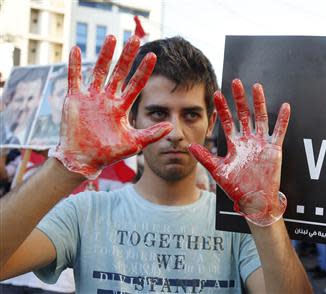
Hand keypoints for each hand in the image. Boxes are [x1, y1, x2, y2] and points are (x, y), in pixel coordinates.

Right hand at [50, 35, 172, 178]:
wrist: (84, 159)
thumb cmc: (108, 153)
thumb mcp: (134, 143)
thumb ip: (152, 134)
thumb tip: (171, 127)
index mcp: (121, 107)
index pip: (135, 84)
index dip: (143, 71)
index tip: (153, 56)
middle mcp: (107, 99)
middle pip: (119, 73)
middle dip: (127, 56)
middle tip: (135, 39)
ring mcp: (91, 97)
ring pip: (99, 71)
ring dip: (105, 55)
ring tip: (112, 38)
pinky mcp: (74, 99)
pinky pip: (75, 78)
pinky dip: (75, 65)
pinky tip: (77, 49)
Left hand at [189, 79, 289, 225]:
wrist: (254, 200)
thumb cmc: (237, 187)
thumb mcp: (218, 171)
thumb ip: (205, 158)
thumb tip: (190, 146)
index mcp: (235, 144)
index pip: (228, 122)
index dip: (223, 109)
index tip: (217, 94)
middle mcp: (248, 140)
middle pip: (244, 114)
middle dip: (240, 99)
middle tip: (236, 82)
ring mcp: (261, 143)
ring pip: (261, 118)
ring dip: (259, 103)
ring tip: (257, 87)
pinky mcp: (274, 149)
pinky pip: (279, 131)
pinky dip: (283, 120)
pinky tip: (285, 106)